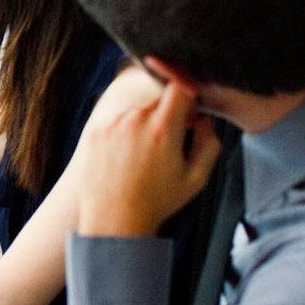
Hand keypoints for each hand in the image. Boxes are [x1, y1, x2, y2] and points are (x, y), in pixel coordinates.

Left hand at [76, 79, 222, 238]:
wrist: (114, 218)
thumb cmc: (157, 200)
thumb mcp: (197, 177)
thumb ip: (209, 142)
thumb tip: (203, 120)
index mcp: (163, 127)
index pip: (180, 87)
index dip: (189, 97)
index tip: (190, 113)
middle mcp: (134, 119)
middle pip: (158, 101)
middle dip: (168, 116)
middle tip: (169, 142)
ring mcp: (111, 123)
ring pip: (136, 112)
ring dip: (144, 125)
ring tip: (144, 157)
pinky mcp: (94, 131)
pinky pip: (116, 122)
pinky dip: (124, 133)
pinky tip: (126, 158)